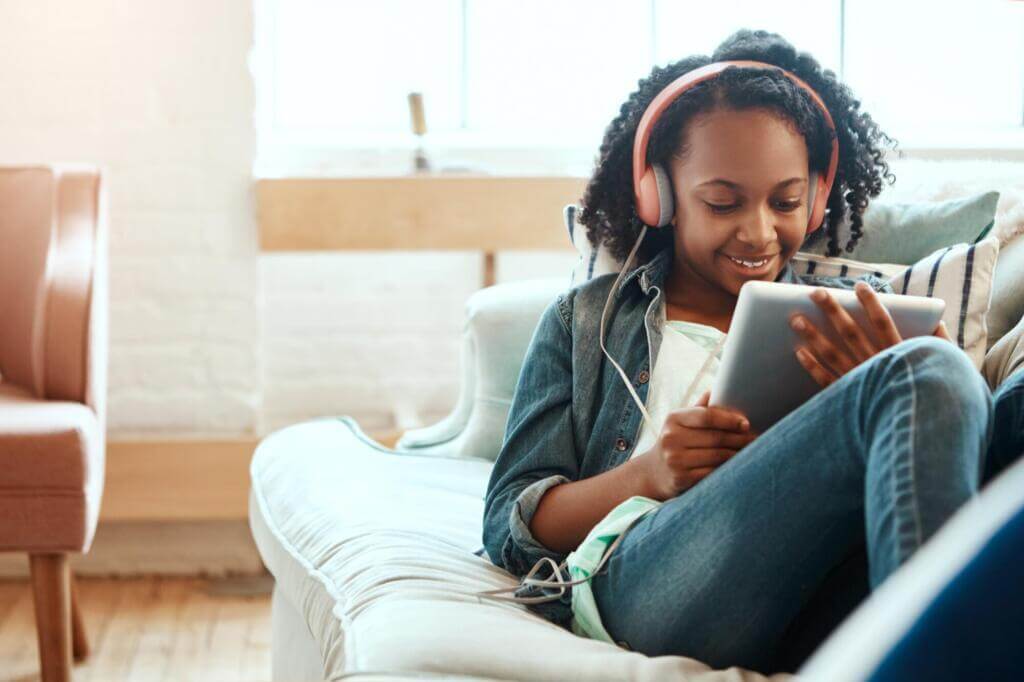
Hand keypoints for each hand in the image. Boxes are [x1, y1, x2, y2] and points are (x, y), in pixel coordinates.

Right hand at [638, 390, 757, 500]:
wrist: (652, 473)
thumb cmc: (674, 443)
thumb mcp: (680, 423)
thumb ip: (699, 409)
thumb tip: (718, 389)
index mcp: (673, 419)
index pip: (706, 416)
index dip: (729, 419)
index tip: (746, 423)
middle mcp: (671, 438)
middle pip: (716, 438)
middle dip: (740, 439)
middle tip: (757, 439)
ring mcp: (675, 460)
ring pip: (718, 456)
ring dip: (738, 454)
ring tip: (752, 452)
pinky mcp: (681, 479)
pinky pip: (713, 473)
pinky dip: (728, 469)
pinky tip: (738, 466)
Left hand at [790, 281, 952, 387]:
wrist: (921, 435)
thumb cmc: (937, 398)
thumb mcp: (948, 369)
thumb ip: (940, 344)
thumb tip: (938, 321)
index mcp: (900, 355)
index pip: (883, 322)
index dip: (870, 303)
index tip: (858, 286)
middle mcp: (876, 366)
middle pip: (850, 333)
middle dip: (832, 311)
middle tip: (815, 293)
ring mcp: (859, 383)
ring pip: (832, 354)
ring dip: (813, 336)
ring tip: (796, 320)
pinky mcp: (847, 400)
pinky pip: (826, 381)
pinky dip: (812, 367)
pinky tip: (799, 352)